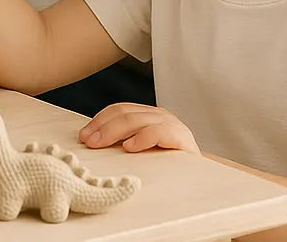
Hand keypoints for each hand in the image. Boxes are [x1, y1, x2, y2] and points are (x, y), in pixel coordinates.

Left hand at [78, 103, 199, 154]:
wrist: (203, 178)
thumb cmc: (168, 165)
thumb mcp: (143, 149)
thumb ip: (124, 141)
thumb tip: (92, 142)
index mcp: (148, 115)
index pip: (119, 109)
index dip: (99, 120)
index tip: (84, 135)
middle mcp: (158, 115)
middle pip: (124, 113)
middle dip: (102, 126)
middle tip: (88, 142)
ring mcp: (170, 124)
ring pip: (136, 120)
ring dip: (114, 131)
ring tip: (100, 143)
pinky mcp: (181, 137)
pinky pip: (158, 132)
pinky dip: (141, 138)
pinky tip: (129, 147)